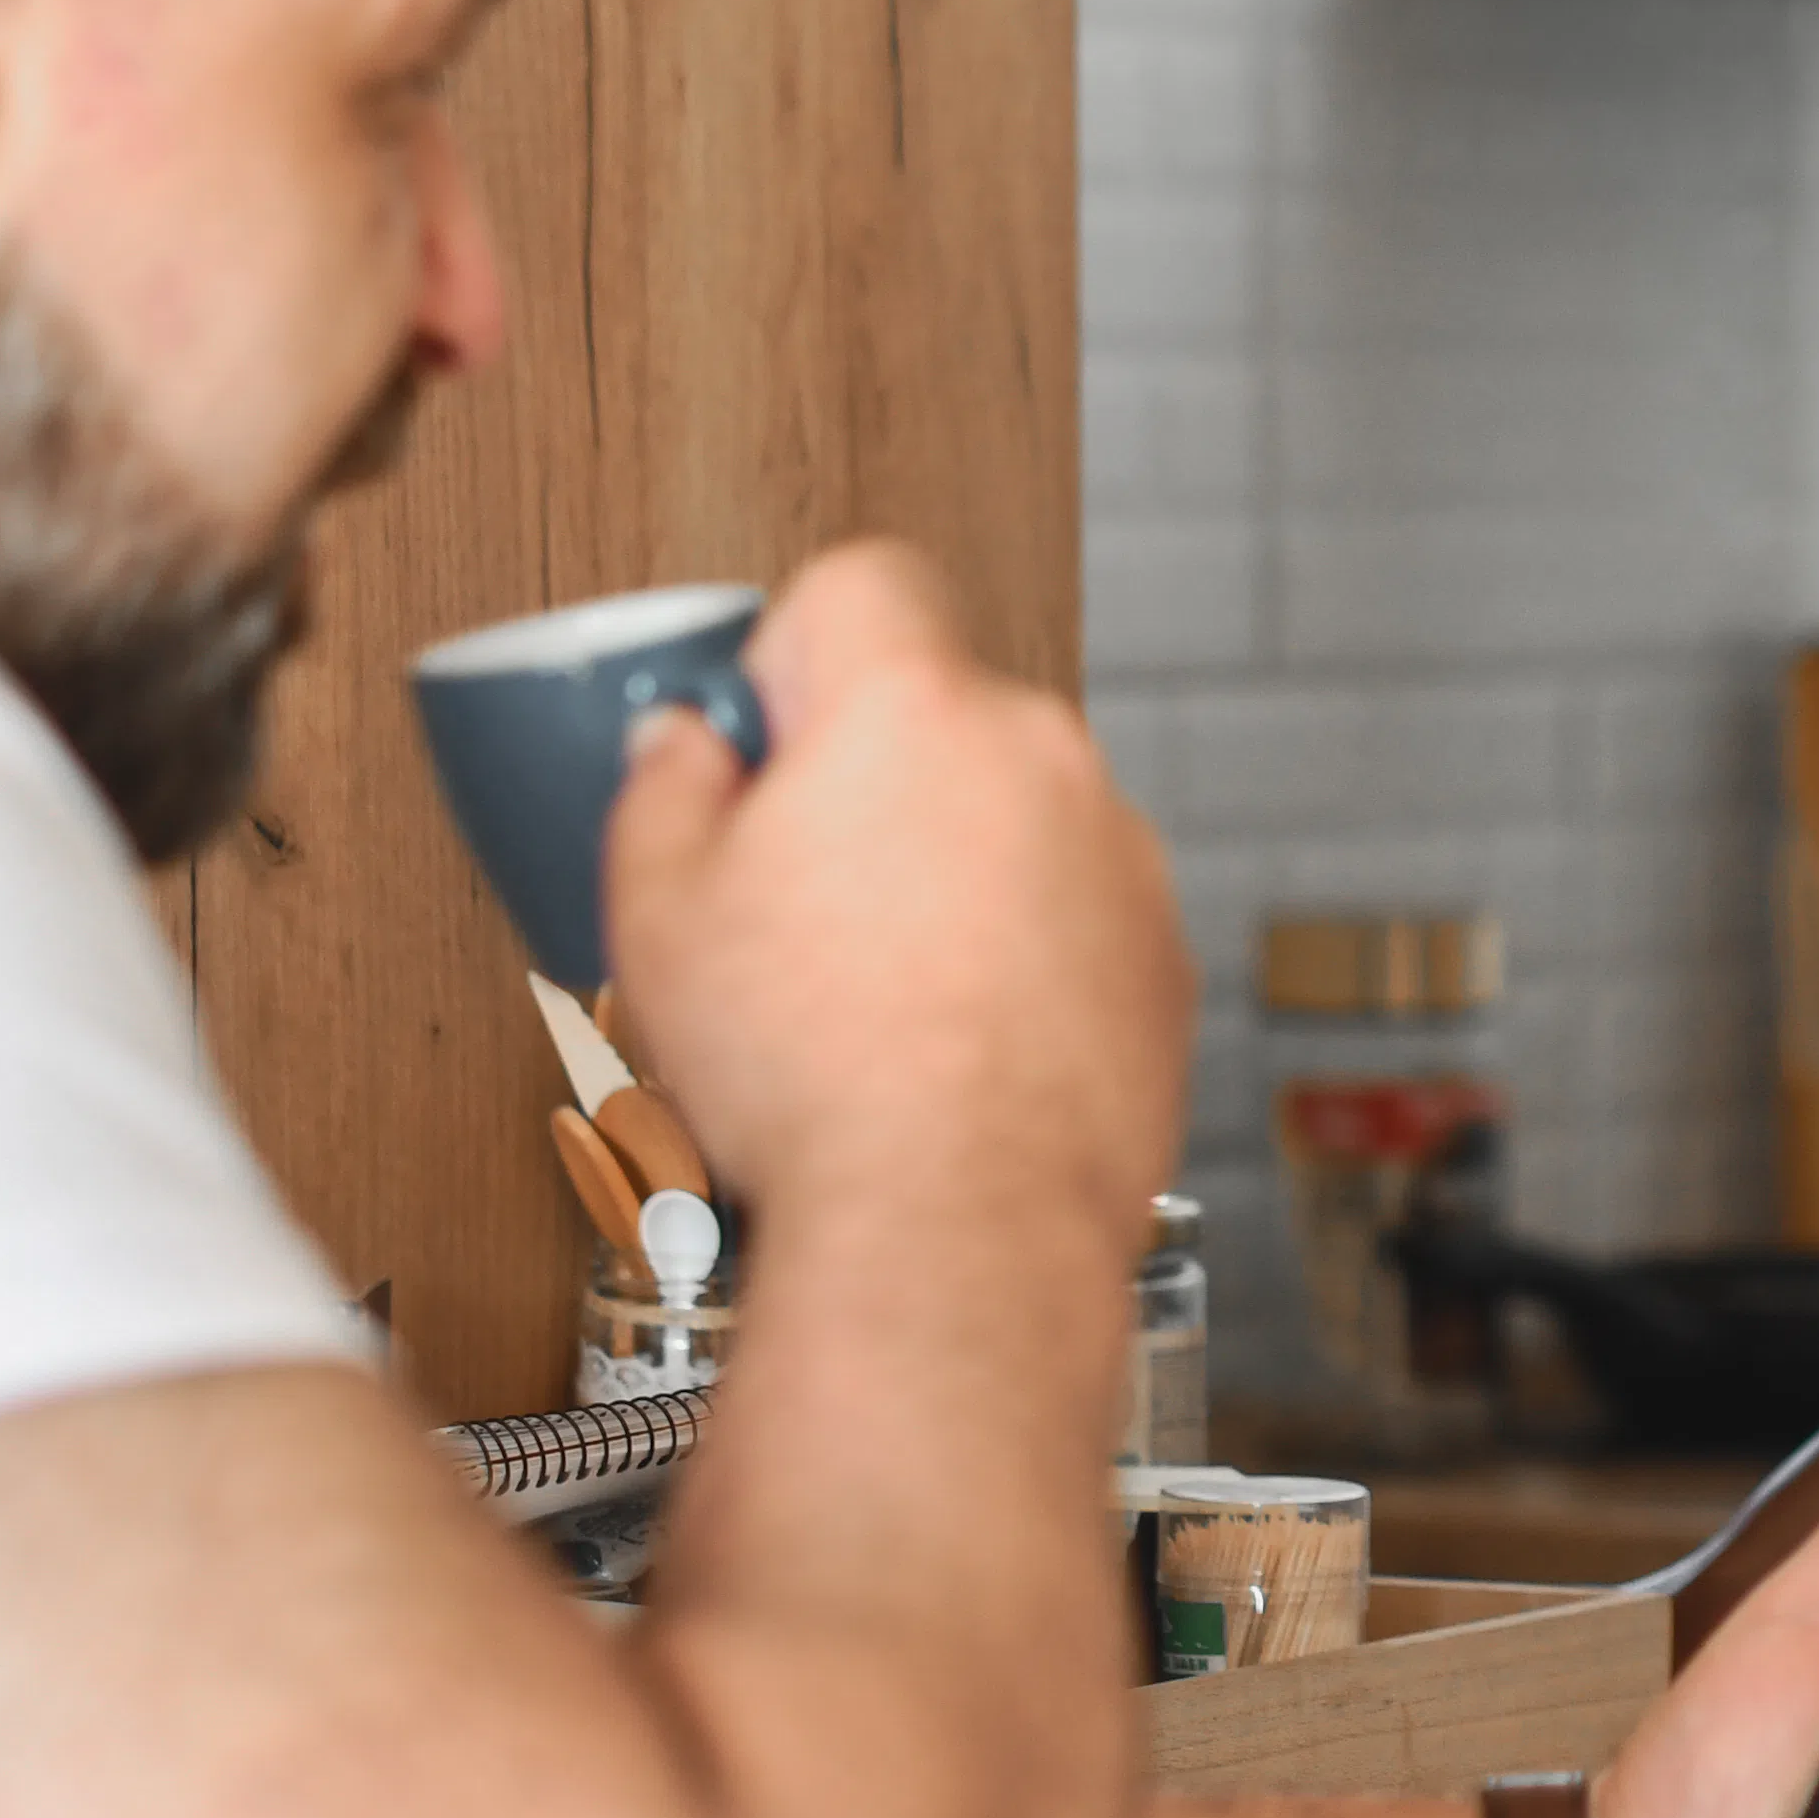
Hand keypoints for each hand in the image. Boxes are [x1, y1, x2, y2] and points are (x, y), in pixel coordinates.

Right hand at [591, 544, 1183, 1260]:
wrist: (955, 1232)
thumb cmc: (815, 1081)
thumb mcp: (656, 912)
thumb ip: (661, 790)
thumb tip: (685, 752)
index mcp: (911, 712)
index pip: (859, 585)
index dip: (793, 652)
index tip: (764, 739)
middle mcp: (1038, 758)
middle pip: (938, 715)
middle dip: (869, 781)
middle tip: (795, 893)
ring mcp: (1117, 857)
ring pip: (1011, 822)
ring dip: (951, 874)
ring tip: (875, 999)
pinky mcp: (1161, 957)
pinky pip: (1073, 916)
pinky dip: (1022, 958)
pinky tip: (952, 1048)